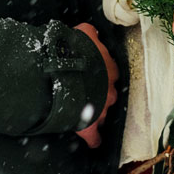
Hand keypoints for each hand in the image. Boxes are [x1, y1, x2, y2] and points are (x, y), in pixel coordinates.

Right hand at [71, 23, 118, 148]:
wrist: (61, 74)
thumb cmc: (73, 51)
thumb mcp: (83, 33)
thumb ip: (89, 32)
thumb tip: (91, 31)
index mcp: (110, 67)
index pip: (112, 71)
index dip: (103, 73)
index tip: (96, 74)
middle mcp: (111, 89)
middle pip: (110, 93)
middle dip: (103, 94)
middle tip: (92, 93)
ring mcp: (102, 109)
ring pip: (104, 113)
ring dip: (98, 113)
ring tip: (88, 114)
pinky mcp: (90, 126)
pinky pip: (94, 136)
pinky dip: (93, 139)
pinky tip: (93, 142)